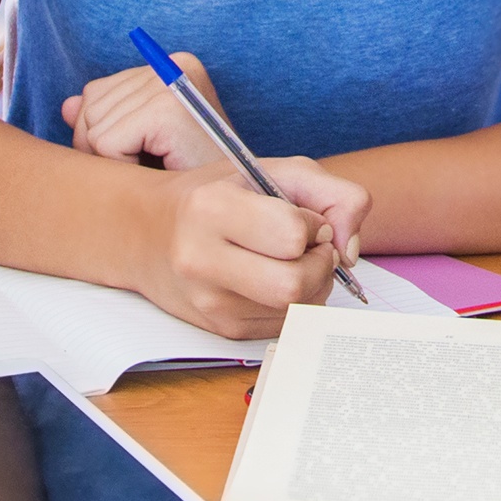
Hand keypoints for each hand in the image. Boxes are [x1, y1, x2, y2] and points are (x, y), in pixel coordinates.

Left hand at [64, 50, 223, 168]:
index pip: (95, 93)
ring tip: (158, 167)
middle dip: (103, 150)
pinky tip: (157, 172)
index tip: (142, 152)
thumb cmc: (193, 176)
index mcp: (170, 65)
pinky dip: (121, 168)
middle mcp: (172, 65)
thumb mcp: (145, 143)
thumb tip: (67, 106)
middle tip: (149, 165)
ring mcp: (171, 84)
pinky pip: (105, 144)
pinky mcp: (167, 111)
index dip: (102, 135)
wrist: (238, 203)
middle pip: (89, 108)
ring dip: (116, 162)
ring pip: (93, 130)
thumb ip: (107, 119)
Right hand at [138, 159, 374, 339]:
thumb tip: (351, 249)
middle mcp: (201, 260)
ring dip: (312, 285)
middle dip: (319, 264)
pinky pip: (284, 324)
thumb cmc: (218, 195)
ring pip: (295, 309)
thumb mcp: (273, 171)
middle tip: (310, 246)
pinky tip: (273, 279)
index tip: (302, 217)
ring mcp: (208, 302)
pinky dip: (294, 303)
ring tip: (292, 261)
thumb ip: (334, 193)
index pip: (292, 235)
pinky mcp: (221, 329)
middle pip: (294, 284)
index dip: (312, 224)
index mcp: (210, 209)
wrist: (148, 233)